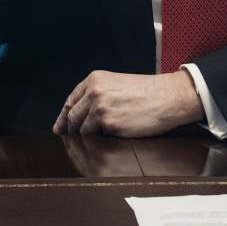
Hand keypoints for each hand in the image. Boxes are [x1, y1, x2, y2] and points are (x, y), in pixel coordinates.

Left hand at [52, 70, 203, 137]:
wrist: (167, 97)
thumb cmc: (147, 92)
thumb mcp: (117, 84)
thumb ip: (99, 94)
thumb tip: (83, 113)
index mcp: (94, 79)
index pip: (71, 100)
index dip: (63, 115)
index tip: (59, 127)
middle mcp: (94, 91)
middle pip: (72, 115)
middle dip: (68, 129)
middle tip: (67, 140)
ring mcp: (100, 107)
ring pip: (81, 128)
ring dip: (83, 138)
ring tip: (86, 145)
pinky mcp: (109, 123)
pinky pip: (96, 137)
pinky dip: (97, 142)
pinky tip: (101, 145)